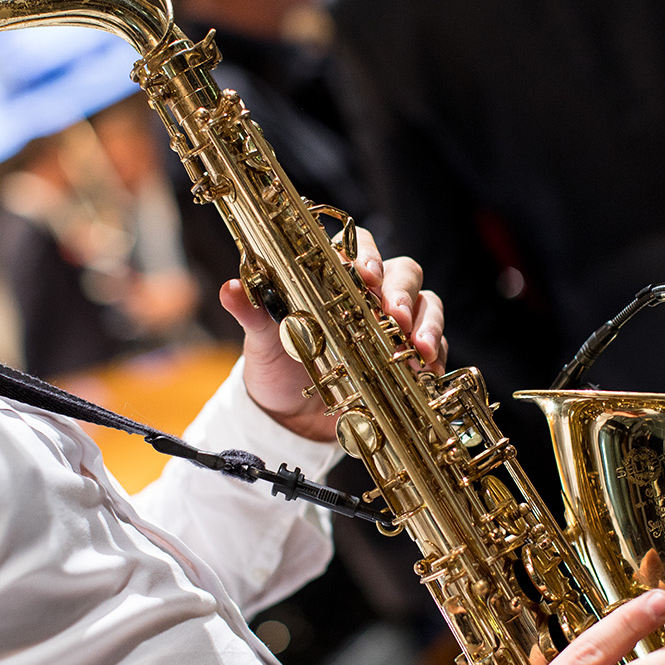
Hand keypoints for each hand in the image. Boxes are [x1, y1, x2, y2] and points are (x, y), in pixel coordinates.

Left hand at [219, 227, 446, 440]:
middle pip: (403, 272)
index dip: (367, 256)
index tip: (365, 275)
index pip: (359, 248)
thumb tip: (229, 289)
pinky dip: (434, 356)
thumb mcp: (263, 340)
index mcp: (336, 278)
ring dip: (427, 323)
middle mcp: (370, 295)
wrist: (289, 416)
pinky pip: (433, 346)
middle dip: (402, 292)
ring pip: (426, 304)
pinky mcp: (406, 355)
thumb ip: (251, 312)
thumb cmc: (276, 365)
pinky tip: (428, 371)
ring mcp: (393, 324)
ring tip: (419, 349)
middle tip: (395, 317)